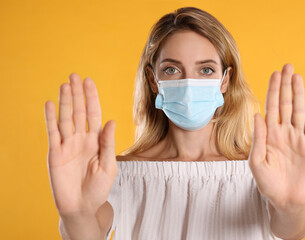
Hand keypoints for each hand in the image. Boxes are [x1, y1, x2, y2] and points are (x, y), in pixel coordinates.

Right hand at [44, 73, 117, 216]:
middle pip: (78, 112)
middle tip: (75, 76)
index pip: (93, 114)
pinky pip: (53, 133)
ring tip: (65, 85)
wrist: (82, 207)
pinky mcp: (56, 153)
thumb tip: (111, 121)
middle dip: (77, 94)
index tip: (89, 82)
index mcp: (96, 141)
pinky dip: (51, 118)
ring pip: (66, 118)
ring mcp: (68, 145)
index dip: (91, 98)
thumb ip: (108, 143)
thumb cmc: (98, 188)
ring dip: (65, 102)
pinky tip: (51, 104)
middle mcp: (81, 139)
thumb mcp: (108, 166)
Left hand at [248, 63, 304, 210]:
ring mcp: (297, 138)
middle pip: (285, 104)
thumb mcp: (256, 161)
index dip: (272, 91)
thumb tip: (258, 115)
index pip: (270, 107)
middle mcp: (283, 132)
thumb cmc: (267, 182)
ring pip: (298, 110)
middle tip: (287, 66)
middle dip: (285, 85)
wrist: (285, 199)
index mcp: (269, 134)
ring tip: (297, 76)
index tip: (274, 74)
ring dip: (298, 93)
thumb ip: (258, 137)